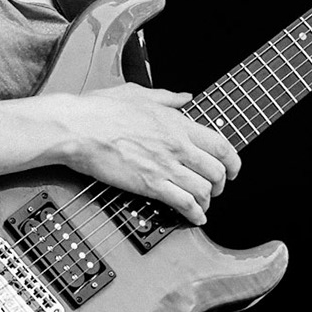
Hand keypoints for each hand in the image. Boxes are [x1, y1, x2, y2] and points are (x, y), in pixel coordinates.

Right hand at [49, 84, 240, 224]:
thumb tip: (185, 97)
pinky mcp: (150, 184)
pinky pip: (183, 203)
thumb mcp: (139, 93)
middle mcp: (177, 145)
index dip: (233, 161)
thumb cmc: (100, 110)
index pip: (221, 144)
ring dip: (208, 201)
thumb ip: (167, 97)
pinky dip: (194, 214)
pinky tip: (195, 218)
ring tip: (204, 205)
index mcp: (177, 123)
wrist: (78, 128)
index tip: (233, 168)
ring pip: (204, 189)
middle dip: (222, 184)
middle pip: (217, 170)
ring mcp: (165, 166)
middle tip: (218, 189)